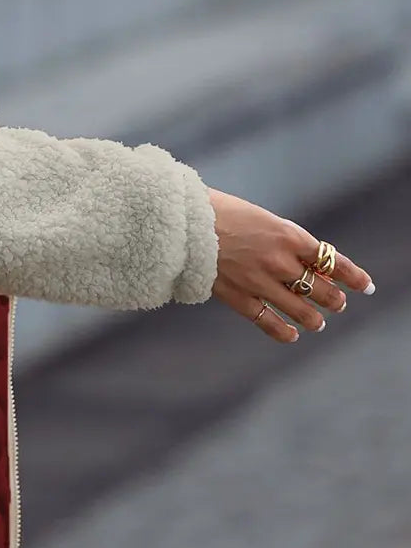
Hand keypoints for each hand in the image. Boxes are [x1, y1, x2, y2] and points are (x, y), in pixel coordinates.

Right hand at [208, 188, 374, 342]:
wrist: (182, 222)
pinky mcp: (238, 297)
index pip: (332, 260)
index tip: (365, 286)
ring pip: (301, 309)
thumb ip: (283, 240)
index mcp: (288, 234)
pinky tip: (292, 334)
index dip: (353, 275)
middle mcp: (280, 260)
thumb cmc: (219, 212)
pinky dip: (284, 331)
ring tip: (318, 322)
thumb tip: (304, 261)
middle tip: (338, 303)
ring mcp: (260, 282)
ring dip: (314, 318)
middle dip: (335, 298)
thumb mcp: (260, 218)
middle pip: (321, 288)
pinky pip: (269, 322)